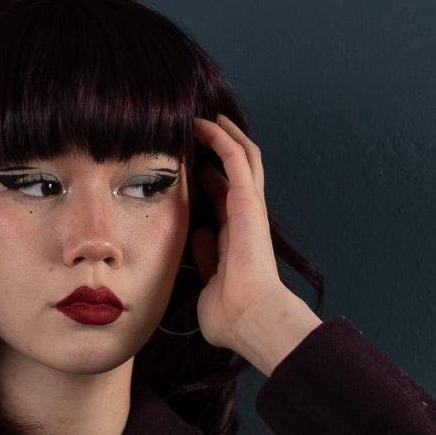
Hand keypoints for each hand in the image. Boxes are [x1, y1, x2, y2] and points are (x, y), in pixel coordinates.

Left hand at [188, 115, 321, 371]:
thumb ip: (204, 260)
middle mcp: (244, 220)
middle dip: (219, 150)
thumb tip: (197, 237)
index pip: (221, 201)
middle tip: (199, 131)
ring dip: (223, 134)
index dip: (206, 182)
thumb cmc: (229, 316)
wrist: (249, 318)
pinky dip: (220, 136)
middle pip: (235, 173)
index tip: (186, 168)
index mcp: (234, 241)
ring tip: (203, 117)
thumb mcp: (208, 285)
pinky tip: (202, 122)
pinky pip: (236, 156)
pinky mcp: (248, 199)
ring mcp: (249, 208)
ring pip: (242, 157)